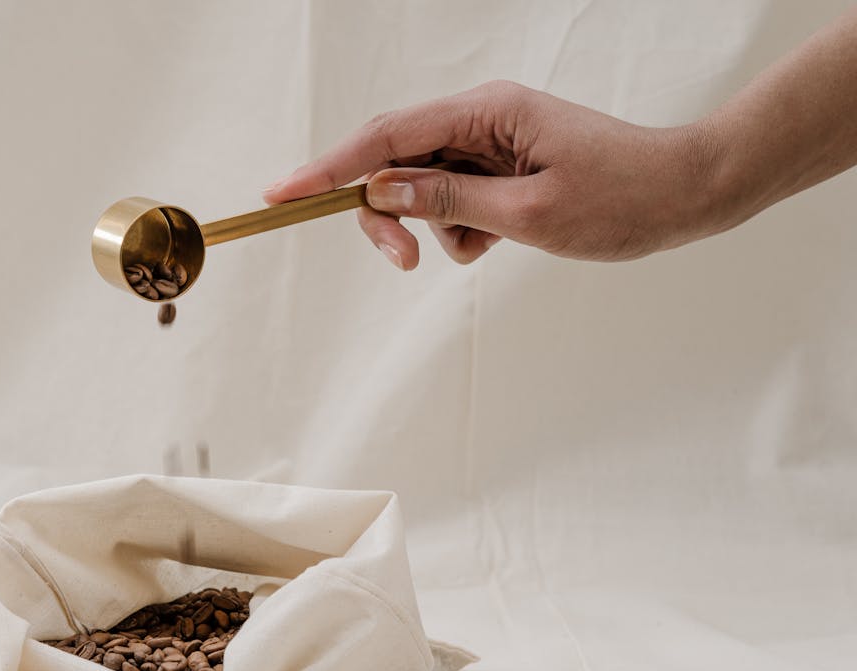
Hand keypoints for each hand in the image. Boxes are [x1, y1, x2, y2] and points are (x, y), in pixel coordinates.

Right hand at [262, 81, 718, 266]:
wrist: (685, 197)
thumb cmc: (620, 198)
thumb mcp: (528, 211)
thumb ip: (448, 201)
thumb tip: (380, 194)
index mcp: (485, 112)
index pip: (386, 138)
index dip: (328, 168)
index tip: (280, 193)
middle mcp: (480, 119)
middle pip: (394, 162)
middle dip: (387, 214)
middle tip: (404, 264)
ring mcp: (489, 144)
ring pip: (421, 188)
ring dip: (436, 228)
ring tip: (485, 245)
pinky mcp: (499, 170)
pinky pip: (452, 202)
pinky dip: (461, 230)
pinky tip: (499, 239)